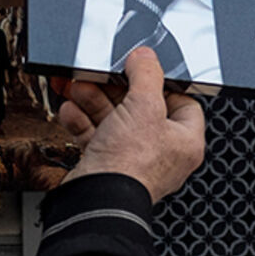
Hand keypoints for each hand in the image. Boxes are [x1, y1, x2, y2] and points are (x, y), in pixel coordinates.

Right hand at [57, 47, 204, 202]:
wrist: (96, 198)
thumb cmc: (130, 165)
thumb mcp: (144, 106)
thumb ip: (146, 75)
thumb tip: (146, 57)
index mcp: (184, 141)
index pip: (182, 103)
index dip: (161, 84)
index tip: (141, 71)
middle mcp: (161, 153)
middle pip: (139, 108)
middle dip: (113, 90)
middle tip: (98, 76)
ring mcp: (132, 159)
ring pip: (113, 120)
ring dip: (92, 101)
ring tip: (77, 88)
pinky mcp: (106, 164)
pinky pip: (95, 135)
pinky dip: (81, 121)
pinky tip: (70, 110)